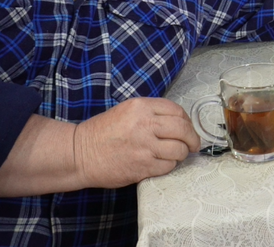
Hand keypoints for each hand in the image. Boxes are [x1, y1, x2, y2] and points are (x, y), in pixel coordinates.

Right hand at [73, 97, 199, 188]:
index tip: (188, 128)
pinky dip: (169, 165)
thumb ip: (151, 113)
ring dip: (182, 153)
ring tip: (176, 154)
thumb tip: (179, 122)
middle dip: (192, 138)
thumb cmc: (102, 132)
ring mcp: (144, 146)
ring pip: (179, 149)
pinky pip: (168, 166)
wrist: (80, 154)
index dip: (187, 121)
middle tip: (194, 144)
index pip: (177, 111)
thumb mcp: (126, 111)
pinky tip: (162, 162)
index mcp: (141, 107)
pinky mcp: (142, 166)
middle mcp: (145, 124)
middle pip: (183, 129)